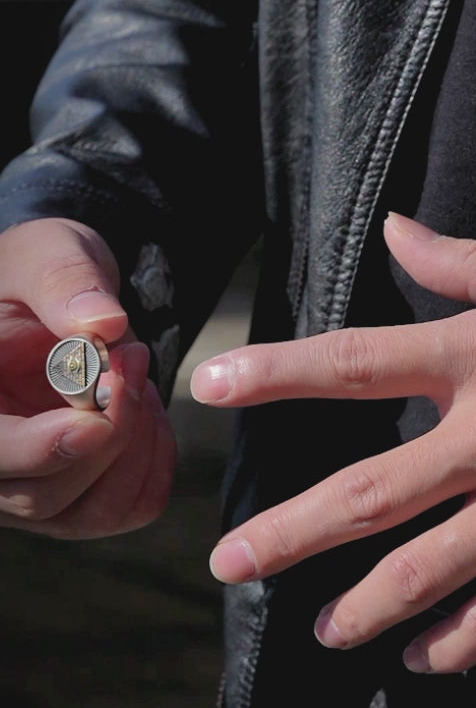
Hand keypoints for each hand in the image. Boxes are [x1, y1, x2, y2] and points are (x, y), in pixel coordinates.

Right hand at [0, 218, 175, 538]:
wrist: (62, 308)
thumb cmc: (44, 280)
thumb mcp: (48, 253)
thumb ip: (65, 281)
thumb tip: (103, 323)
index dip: (40, 448)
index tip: (94, 418)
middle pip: (43, 494)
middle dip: (110, 430)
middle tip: (133, 354)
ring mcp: (31, 488)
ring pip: (92, 512)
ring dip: (137, 446)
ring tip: (138, 378)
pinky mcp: (78, 495)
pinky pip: (129, 508)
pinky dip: (155, 462)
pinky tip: (148, 411)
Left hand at [192, 212, 475, 672]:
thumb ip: (471, 260)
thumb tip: (396, 232)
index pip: (354, 361)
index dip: (273, 373)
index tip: (213, 385)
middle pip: (367, 492)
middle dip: (286, 533)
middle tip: (227, 560)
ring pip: (424, 573)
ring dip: (361, 608)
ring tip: (319, 628)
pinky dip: (453, 641)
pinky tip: (420, 654)